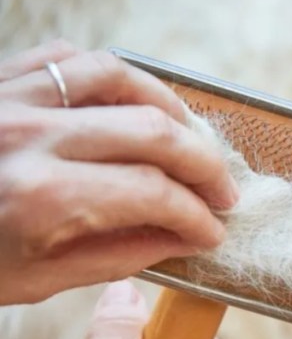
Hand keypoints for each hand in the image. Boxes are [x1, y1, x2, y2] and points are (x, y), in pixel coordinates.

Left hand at [0, 40, 239, 304]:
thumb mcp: (34, 279)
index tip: (213, 232)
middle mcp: (33, 137)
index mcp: (42, 197)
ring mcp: (14, 98)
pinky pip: (73, 59)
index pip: (154, 196)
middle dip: (204, 165)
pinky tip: (134, 103)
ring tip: (190, 140)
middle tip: (222, 192)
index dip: (197, 216)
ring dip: (171, 109)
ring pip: (122, 79)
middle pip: (154, 132)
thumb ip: (116, 256)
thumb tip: (180, 241)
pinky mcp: (1, 80)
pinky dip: (115, 76)